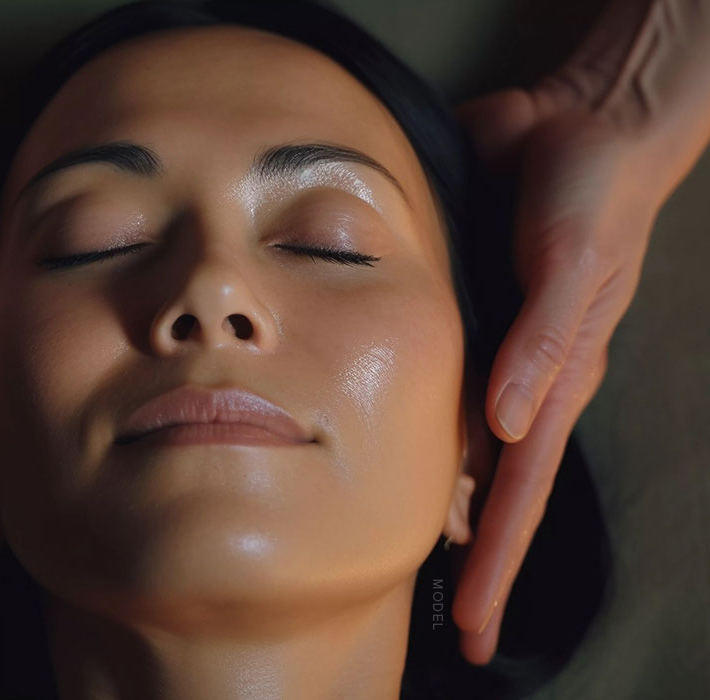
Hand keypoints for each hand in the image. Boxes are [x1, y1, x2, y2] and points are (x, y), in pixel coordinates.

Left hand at [449, 80, 664, 662]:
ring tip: (412, 565)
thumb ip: (540, 341)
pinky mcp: (459, 321)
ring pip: (460, 450)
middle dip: (473, 561)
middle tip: (452, 628)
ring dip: (441, 508)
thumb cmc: (588, 197)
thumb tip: (507, 424)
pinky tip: (390, 459)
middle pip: (490, 490)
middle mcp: (519, 380)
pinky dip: (418, 436)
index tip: (473, 627)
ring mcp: (489, 355)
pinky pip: (433, 390)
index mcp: (553, 379)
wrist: (575, 128)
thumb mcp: (569, 264)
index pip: (520, 492)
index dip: (496, 563)